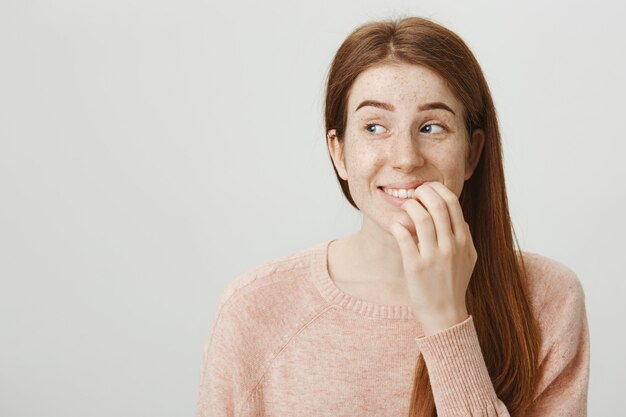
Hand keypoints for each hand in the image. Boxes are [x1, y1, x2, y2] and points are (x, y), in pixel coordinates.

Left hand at [389, 181, 476, 336]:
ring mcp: (433, 257)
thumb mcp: (468, 259)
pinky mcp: (415, 267)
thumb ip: (464, 236)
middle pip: (437, 206)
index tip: (426, 190)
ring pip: (421, 219)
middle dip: (422, 193)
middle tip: (414, 194)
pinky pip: (404, 237)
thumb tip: (457, 216)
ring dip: (410, 206)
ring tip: (405, 207)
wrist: (445, 313)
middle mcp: (450, 246)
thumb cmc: (453, 284)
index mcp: (463, 241)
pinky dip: (398, 226)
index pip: (452, 203)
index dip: (437, 190)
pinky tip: (396, 225)